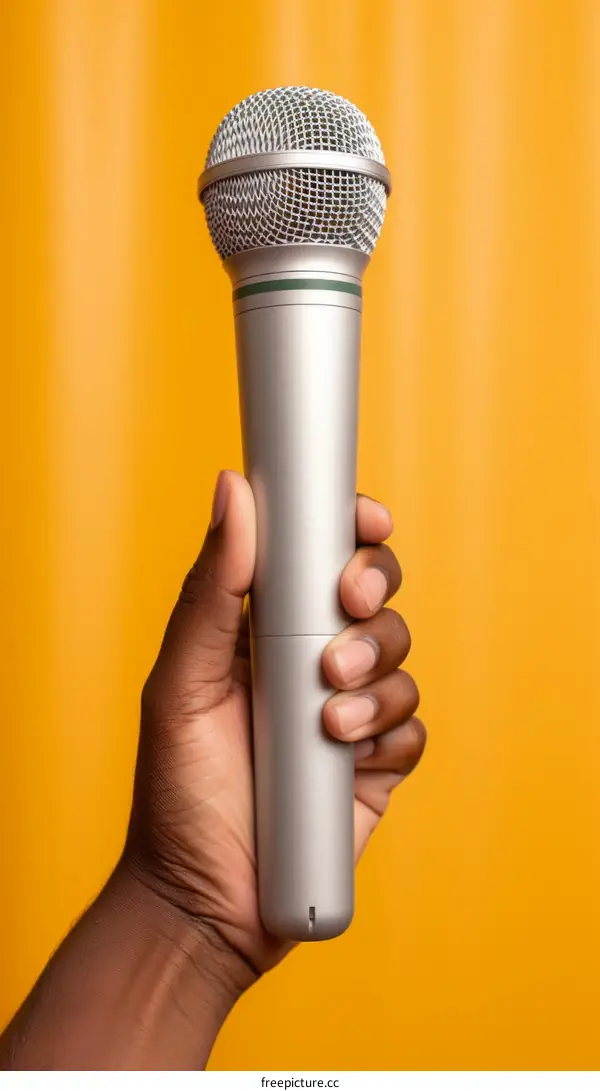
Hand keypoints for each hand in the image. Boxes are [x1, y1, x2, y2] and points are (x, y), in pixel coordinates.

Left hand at [125, 471, 425, 978]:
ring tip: (327, 715)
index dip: (352, 530)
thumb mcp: (180, 683)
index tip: (365, 521)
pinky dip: (389, 733)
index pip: (320, 556)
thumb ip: (210, 590)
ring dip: (374, 675)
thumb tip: (230, 491)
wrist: (205, 901)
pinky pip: (412, 727)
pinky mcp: (376, 765)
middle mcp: (310, 662)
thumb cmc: (177, 791)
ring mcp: (348, 712)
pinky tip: (349, 756)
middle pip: (376, 597)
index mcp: (262, 629)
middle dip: (373, 595)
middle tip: (346, 610)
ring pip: (400, 658)